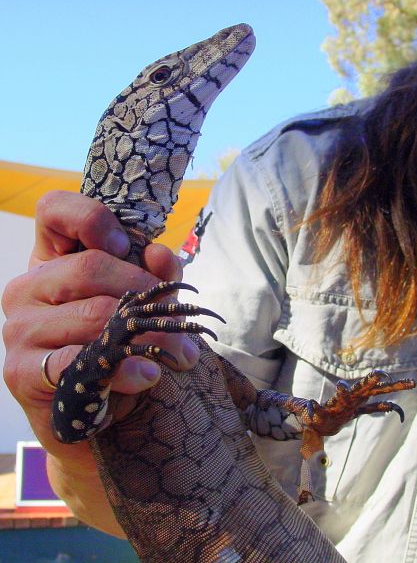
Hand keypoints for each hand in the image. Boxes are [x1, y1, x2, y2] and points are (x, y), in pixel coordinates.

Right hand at [1, 190, 198, 529]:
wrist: (91, 415)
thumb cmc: (115, 349)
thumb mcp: (137, 307)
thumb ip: (152, 277)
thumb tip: (162, 255)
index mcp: (52, 261)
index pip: (55, 211)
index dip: (92, 217)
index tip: (126, 243)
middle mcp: (27, 288)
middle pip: (92, 267)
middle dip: (150, 295)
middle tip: (186, 325)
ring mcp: (19, 329)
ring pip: (95, 315)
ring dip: (151, 337)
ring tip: (182, 356)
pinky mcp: (22, 371)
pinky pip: (78, 361)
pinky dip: (123, 370)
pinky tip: (149, 376)